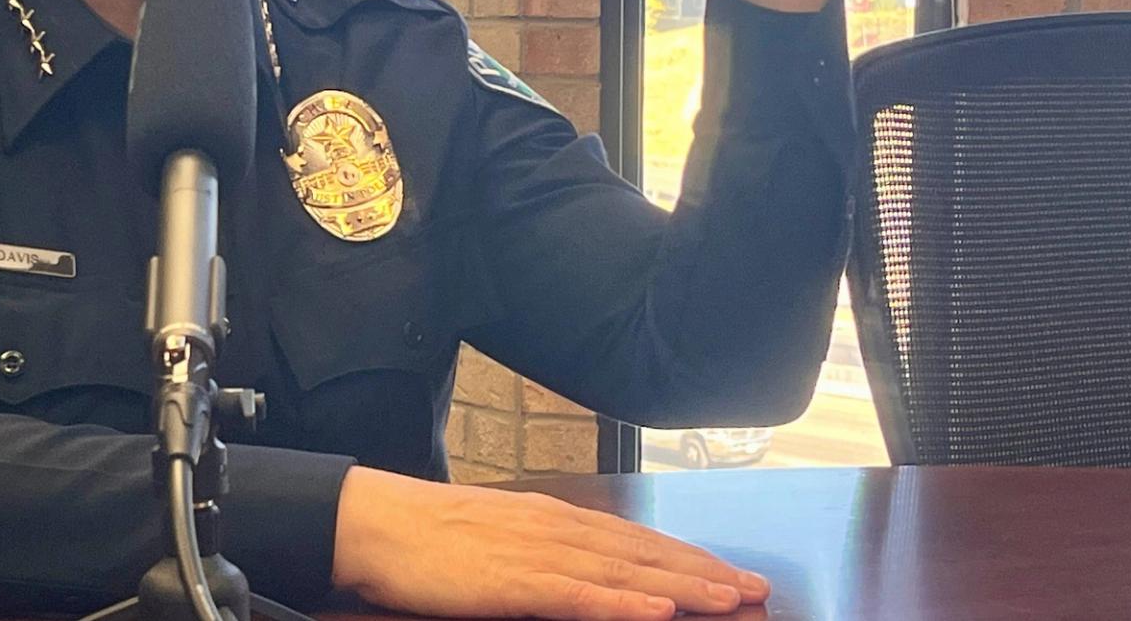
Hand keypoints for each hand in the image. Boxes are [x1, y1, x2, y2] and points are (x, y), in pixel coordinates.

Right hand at [331, 466, 769, 620]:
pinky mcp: (513, 582)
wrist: (375, 522)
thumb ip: (545, 553)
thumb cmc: (430, 538)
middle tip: (756, 589)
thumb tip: (585, 570)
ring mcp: (538, 553)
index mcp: (554, 520)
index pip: (636, 540)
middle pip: (644, 554)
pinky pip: (579, 596)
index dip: (687, 557)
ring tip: (729, 598)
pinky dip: (622, 604)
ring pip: (625, 573)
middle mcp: (557, 529)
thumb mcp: (499, 539)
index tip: (731, 573)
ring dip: (682, 587)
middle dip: (703, 572)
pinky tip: (658, 612)